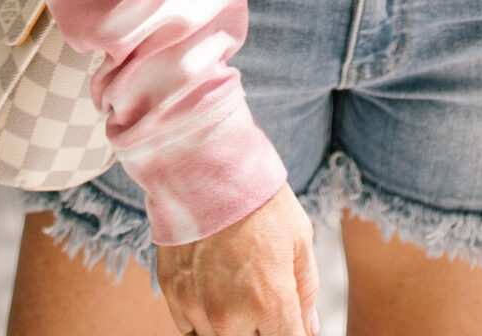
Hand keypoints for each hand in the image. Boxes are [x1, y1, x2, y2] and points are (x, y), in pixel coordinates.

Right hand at [156, 183, 320, 335]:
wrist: (206, 163)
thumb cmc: (256, 196)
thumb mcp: (299, 238)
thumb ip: (306, 290)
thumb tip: (309, 328)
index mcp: (269, 302)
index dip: (292, 332)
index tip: (290, 322)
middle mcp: (230, 315)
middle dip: (262, 327)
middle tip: (262, 295)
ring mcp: (197, 307)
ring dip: (232, 326)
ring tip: (238, 288)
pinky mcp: (172, 294)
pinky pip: (188, 328)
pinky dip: (203, 319)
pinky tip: (213, 291)